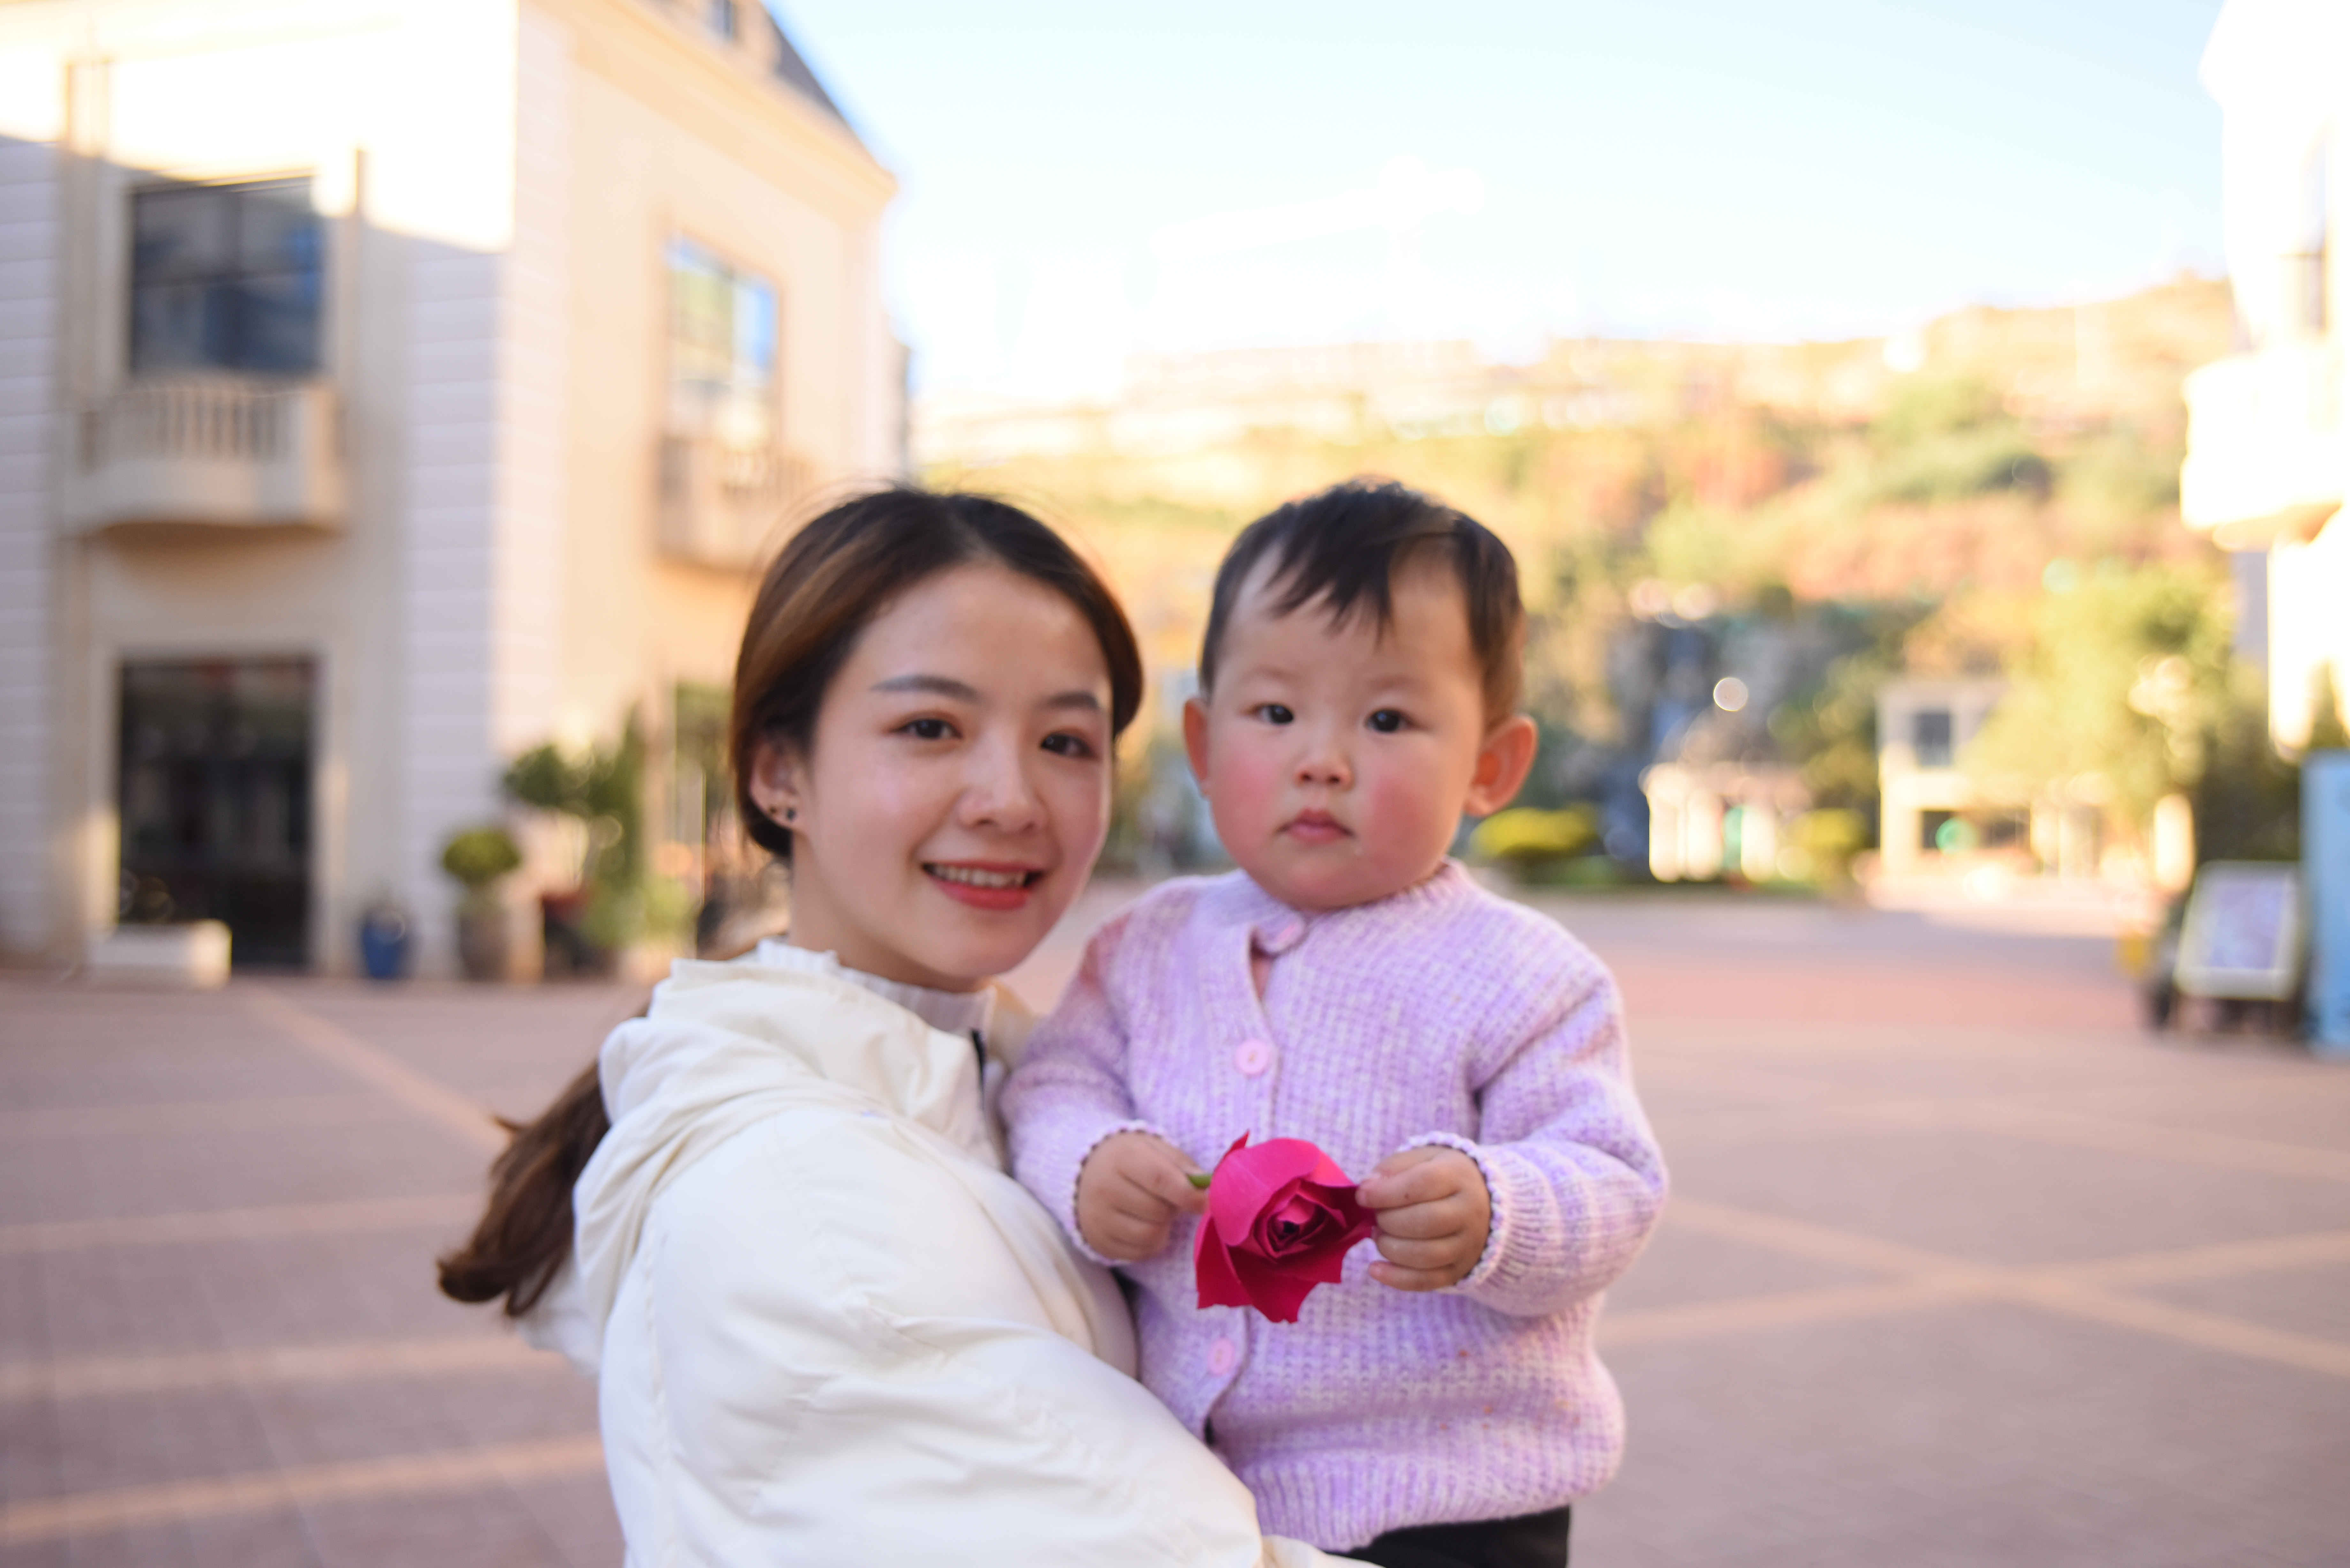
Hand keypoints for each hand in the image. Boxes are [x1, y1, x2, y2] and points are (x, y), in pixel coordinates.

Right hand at [1075, 1131, 1209, 1261]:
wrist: (1088, 1173)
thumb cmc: (1132, 1159)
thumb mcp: (1155, 1148)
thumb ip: (1181, 1165)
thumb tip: (1204, 1188)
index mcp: (1121, 1158)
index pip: (1159, 1178)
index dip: (1187, 1193)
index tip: (1204, 1202)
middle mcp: (1103, 1188)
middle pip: (1158, 1211)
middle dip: (1174, 1208)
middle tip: (1171, 1199)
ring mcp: (1097, 1218)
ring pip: (1151, 1236)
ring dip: (1165, 1227)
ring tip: (1158, 1212)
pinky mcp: (1098, 1242)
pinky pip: (1140, 1253)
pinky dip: (1152, 1243)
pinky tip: (1145, 1224)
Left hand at [1356, 1145, 1491, 1291]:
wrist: (1480, 1201)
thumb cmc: (1440, 1176)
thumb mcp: (1421, 1159)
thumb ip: (1393, 1168)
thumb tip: (1367, 1188)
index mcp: (1459, 1176)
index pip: (1423, 1183)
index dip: (1387, 1192)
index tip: (1362, 1196)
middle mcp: (1470, 1212)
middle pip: (1427, 1221)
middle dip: (1389, 1221)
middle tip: (1375, 1217)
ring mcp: (1468, 1245)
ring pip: (1426, 1255)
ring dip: (1391, 1249)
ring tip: (1378, 1236)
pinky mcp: (1459, 1270)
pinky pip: (1427, 1281)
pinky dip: (1396, 1279)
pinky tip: (1374, 1269)